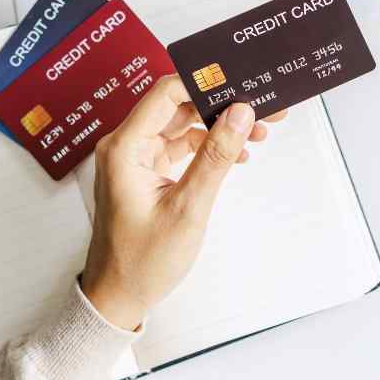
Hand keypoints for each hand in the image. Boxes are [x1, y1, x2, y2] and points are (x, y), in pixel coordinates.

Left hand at [80, 75, 283, 329]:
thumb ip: (215, 157)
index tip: (240, 83)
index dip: (205, 83)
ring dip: (219, 126)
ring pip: (184, 125)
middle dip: (221, 104)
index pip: (167, 93)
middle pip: (179, 106)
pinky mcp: (147, 171)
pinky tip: (236, 154)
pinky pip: (182, 145)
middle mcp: (127, 145)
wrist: (118, 296)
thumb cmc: (141, 260)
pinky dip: (209, 146)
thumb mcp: (188, 208)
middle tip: (261, 107)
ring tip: (258, 132)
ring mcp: (137, 158)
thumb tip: (240, 114)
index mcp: (125, 148)